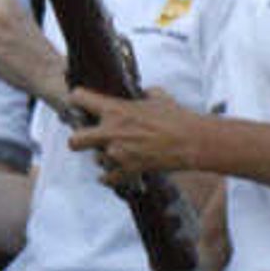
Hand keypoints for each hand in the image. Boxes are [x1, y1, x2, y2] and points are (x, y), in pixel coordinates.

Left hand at [70, 85, 208, 184]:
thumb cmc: (178, 117)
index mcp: (115, 110)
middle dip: (78, 140)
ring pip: (96, 160)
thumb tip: (142, 92)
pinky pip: (109, 178)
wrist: (194, 142)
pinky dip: (110, 176)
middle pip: (74, 141)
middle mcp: (111, 132)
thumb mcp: (159, 97)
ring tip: (117, 152)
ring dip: (104, 157)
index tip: (79, 100)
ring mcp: (118, 153)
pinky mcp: (129, 170)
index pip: (80, 98)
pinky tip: (113, 172)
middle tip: (87, 138)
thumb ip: (144, 93)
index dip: (77, 98)